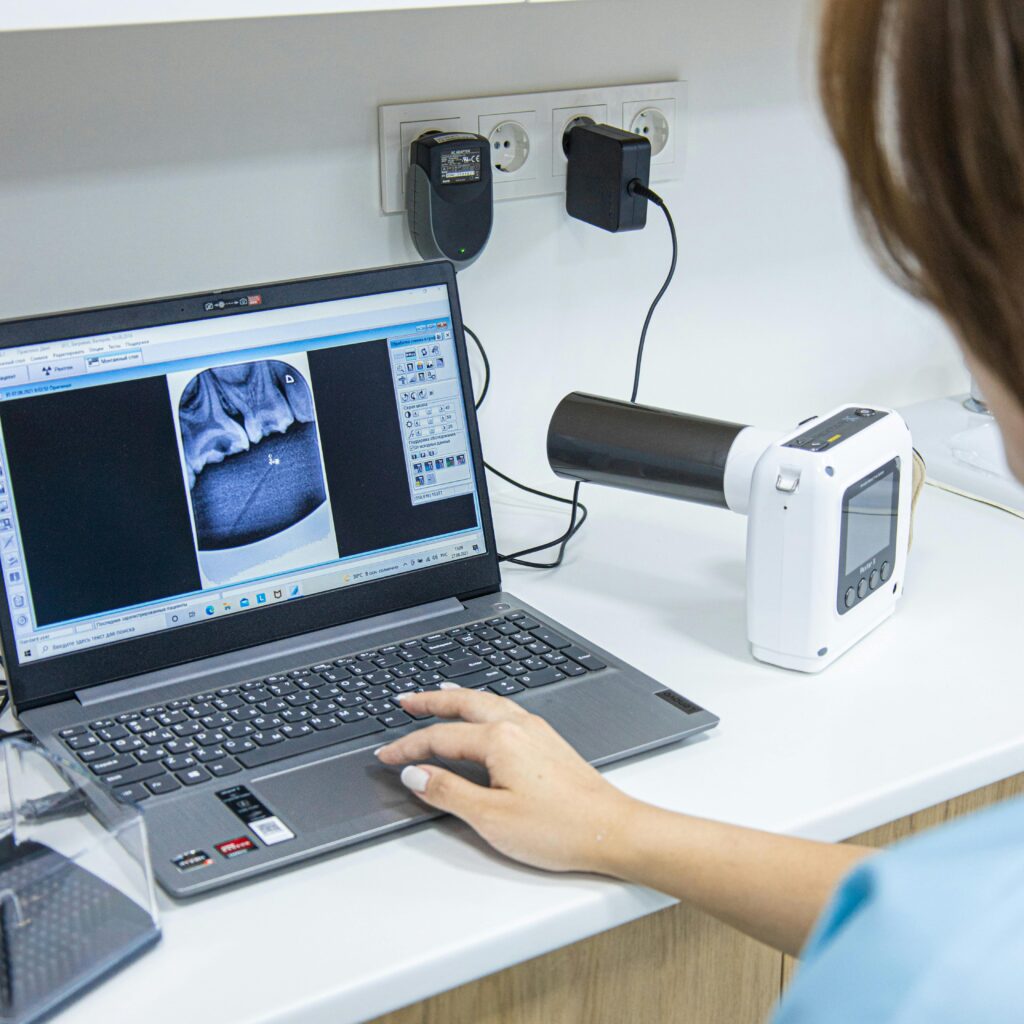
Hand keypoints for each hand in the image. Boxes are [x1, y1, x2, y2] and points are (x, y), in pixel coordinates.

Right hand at [375, 687, 636, 873]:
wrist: (613, 830)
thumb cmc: (559, 828)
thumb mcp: (491, 818)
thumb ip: (448, 792)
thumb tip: (416, 774)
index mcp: (500, 739)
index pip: (440, 737)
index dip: (408, 746)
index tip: (385, 755)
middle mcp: (519, 725)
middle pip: (464, 703)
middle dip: (431, 701)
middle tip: (405, 700)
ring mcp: (536, 730)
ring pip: (487, 702)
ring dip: (458, 697)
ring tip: (439, 696)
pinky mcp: (548, 741)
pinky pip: (505, 709)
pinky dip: (483, 706)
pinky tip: (483, 715)